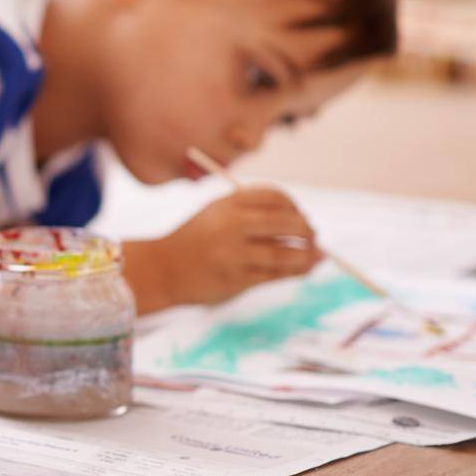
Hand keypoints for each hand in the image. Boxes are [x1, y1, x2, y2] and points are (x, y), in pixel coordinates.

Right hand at [155, 188, 322, 305]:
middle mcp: (231, 225)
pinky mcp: (236, 279)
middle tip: (313, 238)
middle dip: (307, 231)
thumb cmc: (196, 241)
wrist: (161, 269)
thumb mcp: (217, 215)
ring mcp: (234, 254)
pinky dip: (295, 271)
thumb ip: (254, 214)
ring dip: (307, 255)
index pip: (275, 196)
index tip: (299, 215)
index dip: (294, 205)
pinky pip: (276, 275)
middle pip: (287, 222)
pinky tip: (303, 269)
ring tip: (313, 256)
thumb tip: (306, 223)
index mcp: (227, 203)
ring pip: (286, 253)